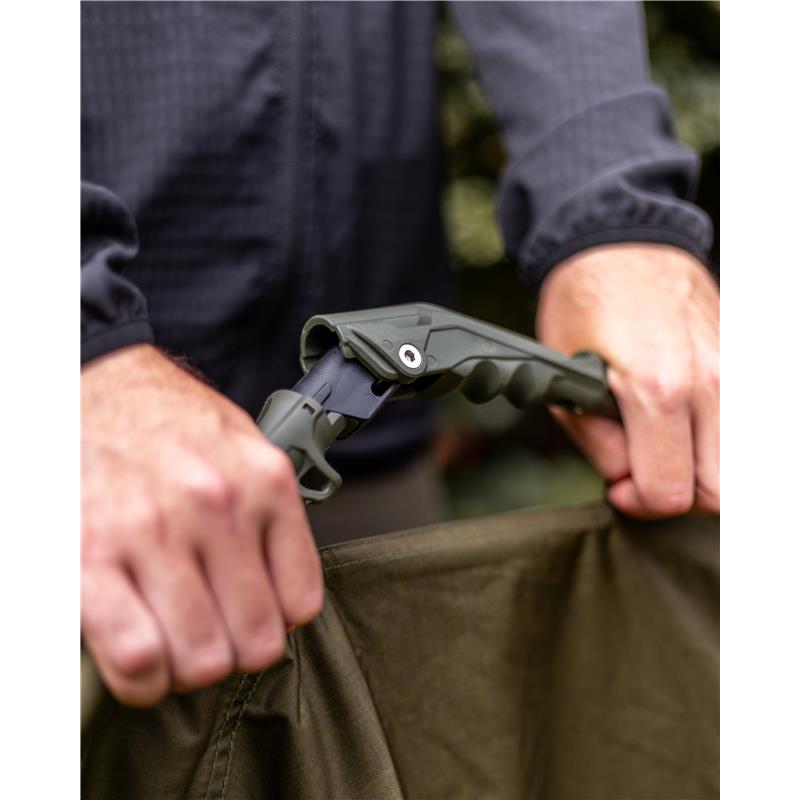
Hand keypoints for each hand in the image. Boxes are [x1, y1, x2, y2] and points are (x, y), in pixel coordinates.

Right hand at [81, 344, 322, 705]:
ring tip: (178, 647)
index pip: (301, 602)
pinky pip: (138, 657)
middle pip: (256, 641)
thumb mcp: (245, 446)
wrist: (92, 383)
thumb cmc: (168, 421)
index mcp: (264, 481)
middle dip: (236, 653)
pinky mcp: (90, 557)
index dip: (278, 623)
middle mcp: (216, 507)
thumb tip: (284, 595)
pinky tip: (143, 661)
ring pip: (202, 659)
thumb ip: (272, 514)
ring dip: (191, 670)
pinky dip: (145, 680)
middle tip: (216, 639)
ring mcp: (153, 533)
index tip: (257, 619)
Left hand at [536, 243, 718, 518]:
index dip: (637, 501)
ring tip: (663, 448)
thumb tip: (623, 478)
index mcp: (657, 389)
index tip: (618, 486)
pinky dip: (718, 442)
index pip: (669, 491)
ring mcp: (738, 373)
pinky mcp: (746, 363)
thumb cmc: (586, 302)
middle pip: (718, 492)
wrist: (620, 242)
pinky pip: (744, 429)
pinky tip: (684, 425)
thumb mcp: (565, 377)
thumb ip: (596, 440)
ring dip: (701, 472)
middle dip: (675, 496)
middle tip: (642, 473)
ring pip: (740, 466)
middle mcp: (712, 385)